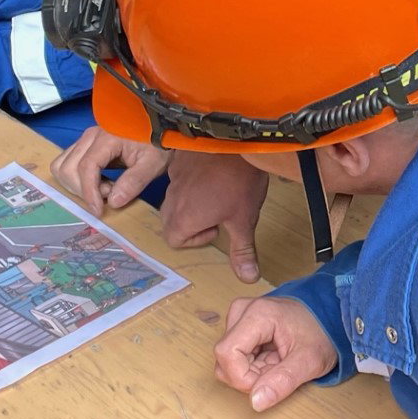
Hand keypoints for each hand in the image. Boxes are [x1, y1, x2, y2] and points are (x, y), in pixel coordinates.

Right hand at [50, 127, 169, 212]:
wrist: (160, 126)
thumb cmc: (158, 143)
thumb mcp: (153, 163)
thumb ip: (134, 181)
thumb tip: (112, 202)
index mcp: (107, 137)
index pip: (86, 167)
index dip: (88, 192)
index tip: (98, 211)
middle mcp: (90, 136)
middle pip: (68, 168)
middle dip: (83, 189)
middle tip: (109, 194)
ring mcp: (84, 139)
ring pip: (62, 166)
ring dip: (77, 185)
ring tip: (104, 189)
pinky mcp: (84, 145)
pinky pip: (67, 164)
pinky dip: (76, 179)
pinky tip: (99, 183)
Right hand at [162, 153, 269, 283]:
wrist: (235, 140)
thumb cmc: (238, 181)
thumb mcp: (244, 220)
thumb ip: (242, 250)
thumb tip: (248, 277)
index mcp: (184, 218)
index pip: (174, 240)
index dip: (194, 239)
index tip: (216, 228)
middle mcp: (173, 199)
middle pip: (170, 221)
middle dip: (189, 223)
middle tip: (214, 215)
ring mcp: (174, 178)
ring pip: (174, 199)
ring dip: (190, 202)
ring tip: (216, 195)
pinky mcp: (179, 161)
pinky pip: (178, 179)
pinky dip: (191, 182)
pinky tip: (213, 176)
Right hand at [213, 297, 336, 411]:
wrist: (330, 317)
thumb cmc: (322, 334)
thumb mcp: (308, 362)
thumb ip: (282, 381)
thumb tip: (256, 402)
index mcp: (257, 314)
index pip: (227, 354)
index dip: (242, 378)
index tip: (266, 382)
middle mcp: (242, 311)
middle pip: (225, 357)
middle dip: (248, 376)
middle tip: (277, 370)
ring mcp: (239, 316)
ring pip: (227, 359)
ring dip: (250, 371)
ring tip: (276, 364)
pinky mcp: (240, 324)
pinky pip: (234, 355)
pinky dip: (251, 365)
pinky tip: (271, 359)